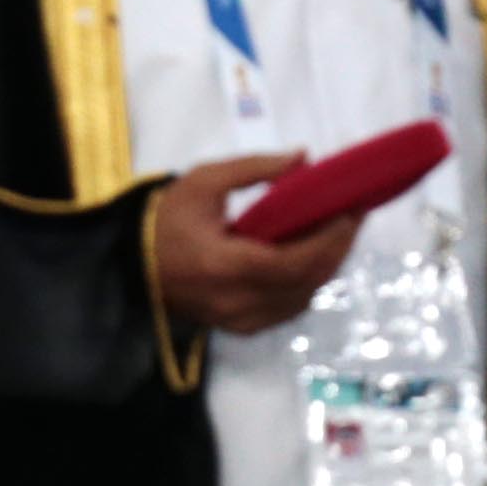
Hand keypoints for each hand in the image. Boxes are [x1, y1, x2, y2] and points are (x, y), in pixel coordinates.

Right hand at [154, 154, 363, 335]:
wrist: (131, 264)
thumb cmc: (166, 218)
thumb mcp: (203, 181)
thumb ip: (255, 168)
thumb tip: (304, 159)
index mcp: (223, 265)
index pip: (293, 263)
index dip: (328, 241)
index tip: (350, 211)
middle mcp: (236, 302)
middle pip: (306, 284)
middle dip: (337, 249)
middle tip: (354, 216)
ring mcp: (240, 321)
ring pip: (302, 299)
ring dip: (326, 266)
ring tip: (339, 232)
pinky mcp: (241, 327)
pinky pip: (288, 308)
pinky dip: (307, 282)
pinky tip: (313, 256)